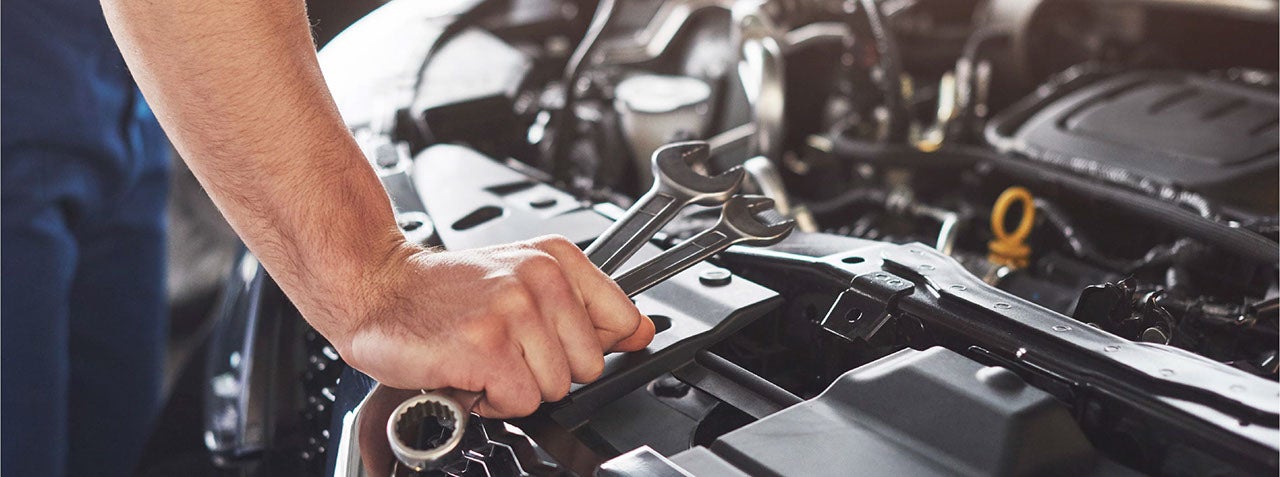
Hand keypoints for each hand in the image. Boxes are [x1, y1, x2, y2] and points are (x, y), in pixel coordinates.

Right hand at [331, 235, 654, 417]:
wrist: (376, 287)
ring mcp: (514, 311)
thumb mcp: (523, 280)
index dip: (587, 345)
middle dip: (546, 370)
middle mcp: (539, 278)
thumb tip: (643, 331)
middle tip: (504, 348)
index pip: (622, 320)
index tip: (555, 341)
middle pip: (589, 366)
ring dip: (514, 386)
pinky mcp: (488, 347)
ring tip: (482, 357)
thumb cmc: (443, 291)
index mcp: (555, 259)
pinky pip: (521, 402)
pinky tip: (467, 372)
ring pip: (555, 389)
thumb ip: (587, 306)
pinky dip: (490, 401)